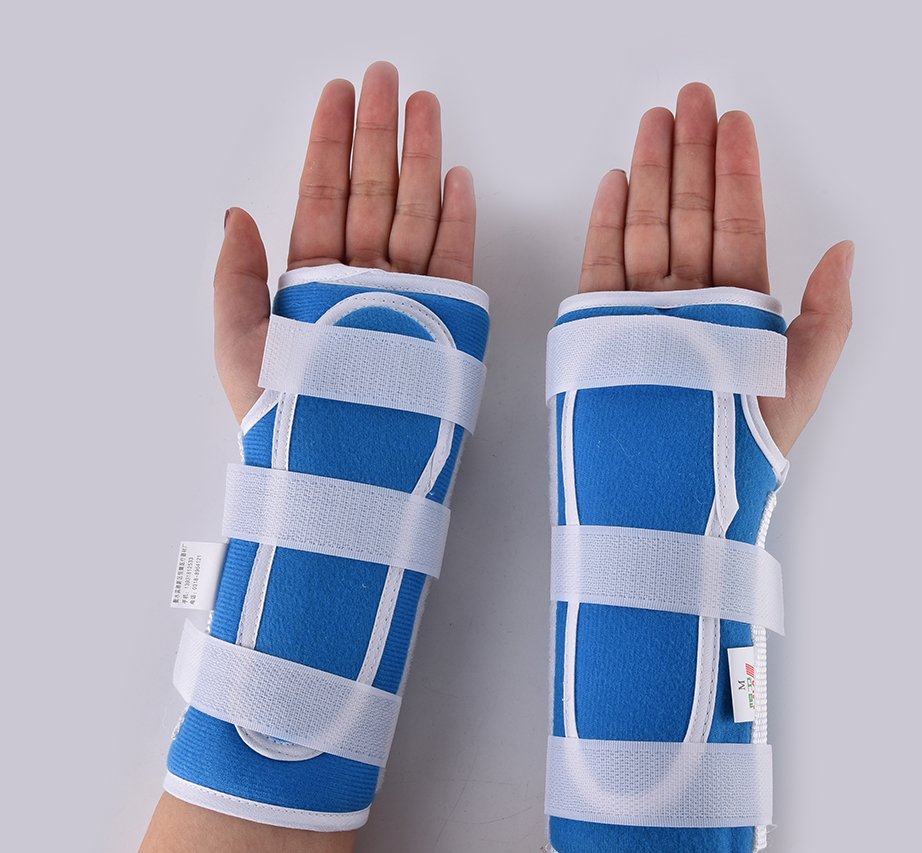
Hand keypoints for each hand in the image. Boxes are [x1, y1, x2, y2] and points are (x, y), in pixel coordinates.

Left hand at [213, 61, 475, 420]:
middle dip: (378, 133)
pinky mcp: (441, 321)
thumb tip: (233, 215)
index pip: (321, 195)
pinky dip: (456, 221)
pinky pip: (451, 261)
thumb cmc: (283, 418)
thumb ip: (236, 277)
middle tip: (386, 80)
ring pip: (413, 213)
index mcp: (309, 281)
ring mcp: (402, 298)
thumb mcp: (239, 344)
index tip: (337, 95)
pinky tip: (456, 182)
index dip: (328, 142)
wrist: (337, 473)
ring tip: (426, 111)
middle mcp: (358, 282)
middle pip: (370, 192)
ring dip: (421, 160)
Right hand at [578, 84, 852, 454]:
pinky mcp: (603, 330)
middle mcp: (691, 304)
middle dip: (690, 154)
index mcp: (739, 307)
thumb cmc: (742, 446)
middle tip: (689, 98)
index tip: (733, 123)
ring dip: (651, 174)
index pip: (738, 224)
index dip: (737, 171)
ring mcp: (645, 314)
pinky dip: (607, 225)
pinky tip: (616, 185)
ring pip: (648, 229)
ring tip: (653, 124)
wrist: (675, 495)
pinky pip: (603, 268)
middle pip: (691, 215)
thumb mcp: (802, 379)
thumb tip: (844, 252)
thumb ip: (827, 315)